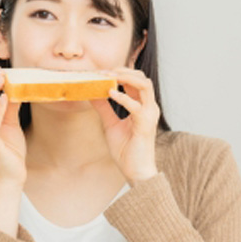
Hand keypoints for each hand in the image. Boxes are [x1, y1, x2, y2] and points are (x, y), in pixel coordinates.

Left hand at [90, 67, 159, 182]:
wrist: (135, 170)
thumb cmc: (126, 149)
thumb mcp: (110, 124)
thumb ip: (103, 108)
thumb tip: (91, 93)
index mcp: (142, 105)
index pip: (135, 80)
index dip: (119, 72)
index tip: (100, 71)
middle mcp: (149, 107)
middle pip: (141, 77)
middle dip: (122, 70)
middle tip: (102, 71)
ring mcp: (149, 114)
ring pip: (144, 85)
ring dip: (125, 78)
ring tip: (107, 77)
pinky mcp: (145, 125)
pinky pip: (136, 106)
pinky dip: (123, 98)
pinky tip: (110, 93)